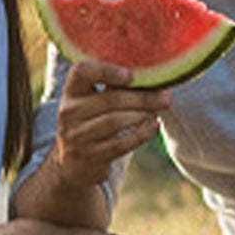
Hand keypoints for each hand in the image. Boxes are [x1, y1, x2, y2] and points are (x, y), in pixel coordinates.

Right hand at [52, 61, 169, 186]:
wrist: (73, 163)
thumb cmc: (92, 121)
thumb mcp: (91, 101)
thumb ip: (112, 87)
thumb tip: (152, 75)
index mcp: (71, 91)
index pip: (82, 71)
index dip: (106, 71)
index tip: (130, 75)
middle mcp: (69, 112)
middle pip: (108, 100)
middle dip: (141, 98)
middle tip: (165, 97)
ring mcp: (77, 136)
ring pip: (114, 122)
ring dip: (141, 115)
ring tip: (159, 110)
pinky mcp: (90, 156)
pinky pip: (120, 144)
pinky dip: (141, 135)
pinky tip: (154, 127)